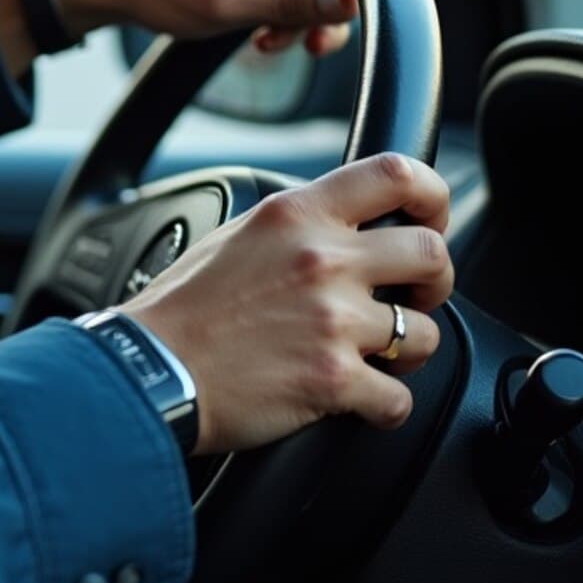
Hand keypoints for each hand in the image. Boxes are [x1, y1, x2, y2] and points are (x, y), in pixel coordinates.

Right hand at [120, 153, 453, 454]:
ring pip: (428, 335)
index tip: (429, 221)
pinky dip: (383, 407)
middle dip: (433, 284)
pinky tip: (357, 401)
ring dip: (408, 352)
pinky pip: (399, 400)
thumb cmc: (183, 308)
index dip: (432, 197)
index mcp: (296, 214)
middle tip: (410, 299)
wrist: (150, 368)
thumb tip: (348, 227)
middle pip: (432, 255)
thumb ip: (298, 224)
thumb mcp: (238, 234)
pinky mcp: (333, 380)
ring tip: (373, 357)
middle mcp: (322, 259)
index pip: (397, 174)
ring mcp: (332, 320)